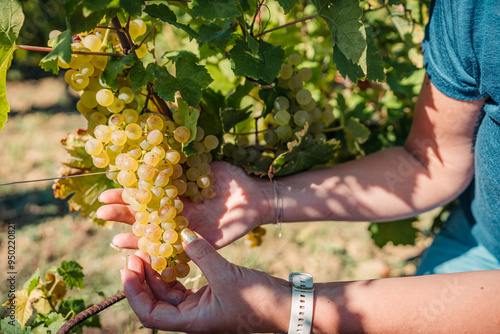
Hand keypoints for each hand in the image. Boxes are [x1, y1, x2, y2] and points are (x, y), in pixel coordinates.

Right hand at [96, 161, 272, 248]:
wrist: (255, 197)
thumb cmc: (230, 179)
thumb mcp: (203, 165)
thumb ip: (182, 162)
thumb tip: (156, 152)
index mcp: (175, 194)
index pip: (144, 194)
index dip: (126, 193)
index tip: (106, 191)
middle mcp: (176, 212)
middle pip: (144, 215)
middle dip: (122, 213)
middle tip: (101, 212)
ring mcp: (185, 229)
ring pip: (155, 235)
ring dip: (134, 237)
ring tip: (114, 239)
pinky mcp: (199, 244)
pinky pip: (176, 250)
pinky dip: (159, 253)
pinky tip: (143, 254)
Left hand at [121, 229, 290, 332]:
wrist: (286, 306)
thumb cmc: (258, 299)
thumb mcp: (226, 274)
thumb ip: (201, 253)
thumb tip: (180, 233)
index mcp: (192, 322)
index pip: (149, 314)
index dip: (133, 292)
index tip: (127, 267)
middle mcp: (192, 318)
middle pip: (155, 302)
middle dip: (142, 279)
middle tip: (135, 253)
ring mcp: (201, 308)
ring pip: (169, 292)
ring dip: (158, 273)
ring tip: (150, 249)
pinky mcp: (211, 297)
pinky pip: (185, 285)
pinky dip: (176, 270)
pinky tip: (173, 253)